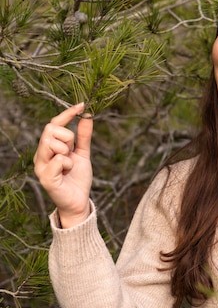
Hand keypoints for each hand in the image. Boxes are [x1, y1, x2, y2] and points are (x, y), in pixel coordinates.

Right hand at [34, 103, 93, 227]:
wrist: (79, 201)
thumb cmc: (78, 178)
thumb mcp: (83, 153)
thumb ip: (83, 136)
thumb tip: (87, 116)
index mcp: (48, 148)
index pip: (53, 124)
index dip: (67, 113)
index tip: (82, 105)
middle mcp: (41, 155)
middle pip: (50, 129)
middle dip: (68, 137)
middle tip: (72, 151)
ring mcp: (40, 166)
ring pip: (52, 142)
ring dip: (67, 151)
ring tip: (69, 165)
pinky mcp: (45, 178)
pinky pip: (58, 159)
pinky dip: (68, 164)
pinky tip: (67, 173)